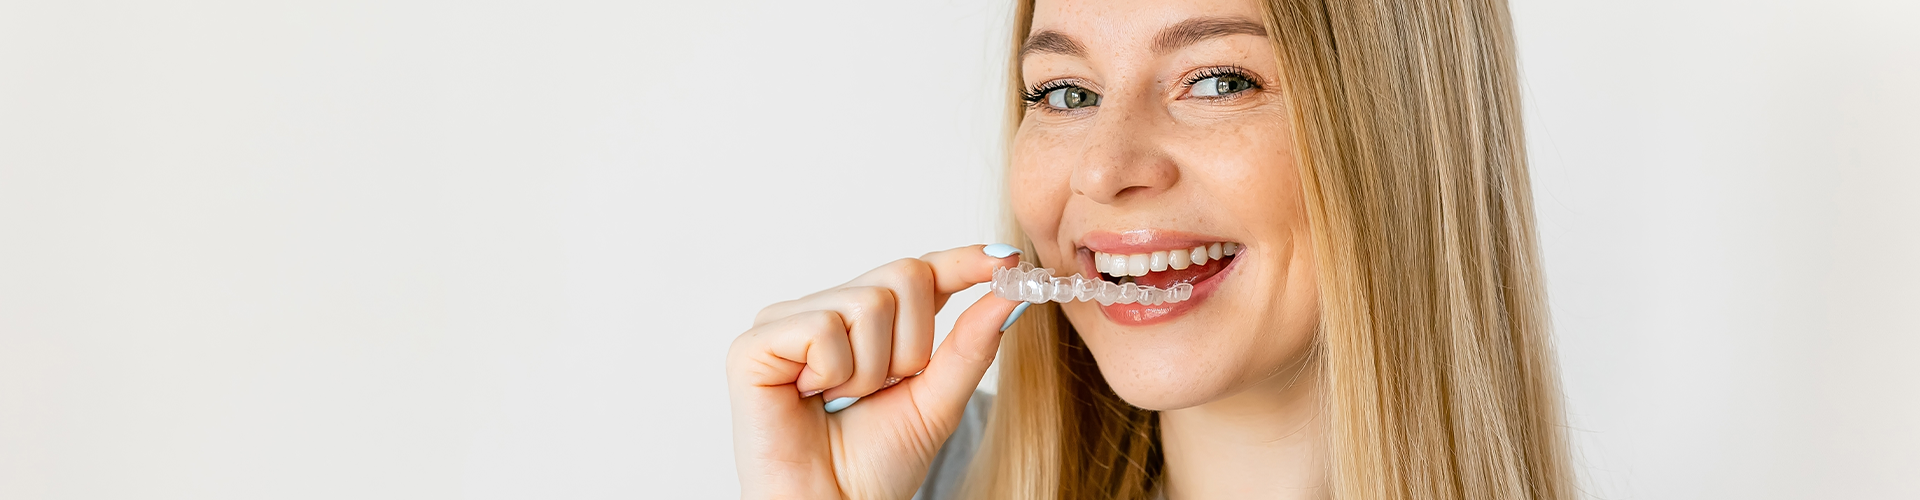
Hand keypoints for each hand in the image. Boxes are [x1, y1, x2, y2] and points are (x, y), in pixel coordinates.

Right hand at [726, 244, 1026, 498]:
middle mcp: (825, 310)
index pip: (921, 271)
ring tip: (842, 402)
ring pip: (867, 302)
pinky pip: (822, 327)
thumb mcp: (937, 400)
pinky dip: (832, 372)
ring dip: (871, 370)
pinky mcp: (753, 343)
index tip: (1008, 261)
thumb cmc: (875, 466)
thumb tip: (1011, 293)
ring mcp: (786, 322)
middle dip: (912, 346)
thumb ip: (970, 345)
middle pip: (903, 275)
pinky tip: (809, 398)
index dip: (963, 261)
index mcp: (868, 322)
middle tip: (882, 392)